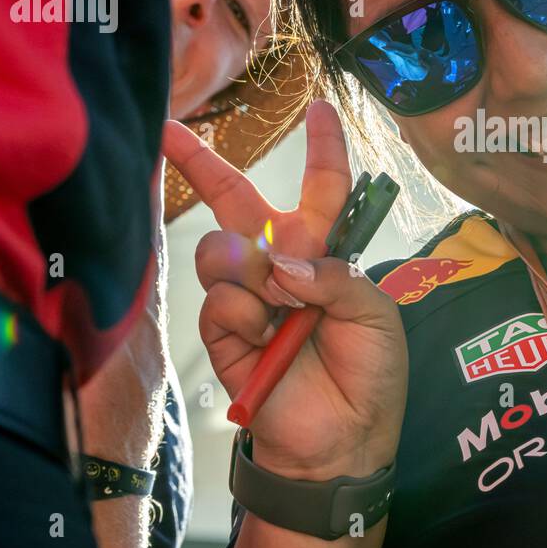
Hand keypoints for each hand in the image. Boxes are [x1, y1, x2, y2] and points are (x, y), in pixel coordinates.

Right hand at [162, 101, 406, 481]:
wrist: (344, 438)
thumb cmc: (371, 373)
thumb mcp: (376, 313)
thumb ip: (335, 276)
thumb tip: (280, 260)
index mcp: (325, 251)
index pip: (323, 187)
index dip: (322, 147)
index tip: (319, 108)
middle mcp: (281, 263)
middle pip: (237, 200)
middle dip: (201, 162)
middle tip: (170, 132)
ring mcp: (248, 295)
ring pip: (221, 248)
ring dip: (249, 267)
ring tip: (279, 303)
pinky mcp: (224, 331)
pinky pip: (220, 299)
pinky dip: (245, 312)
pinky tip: (265, 335)